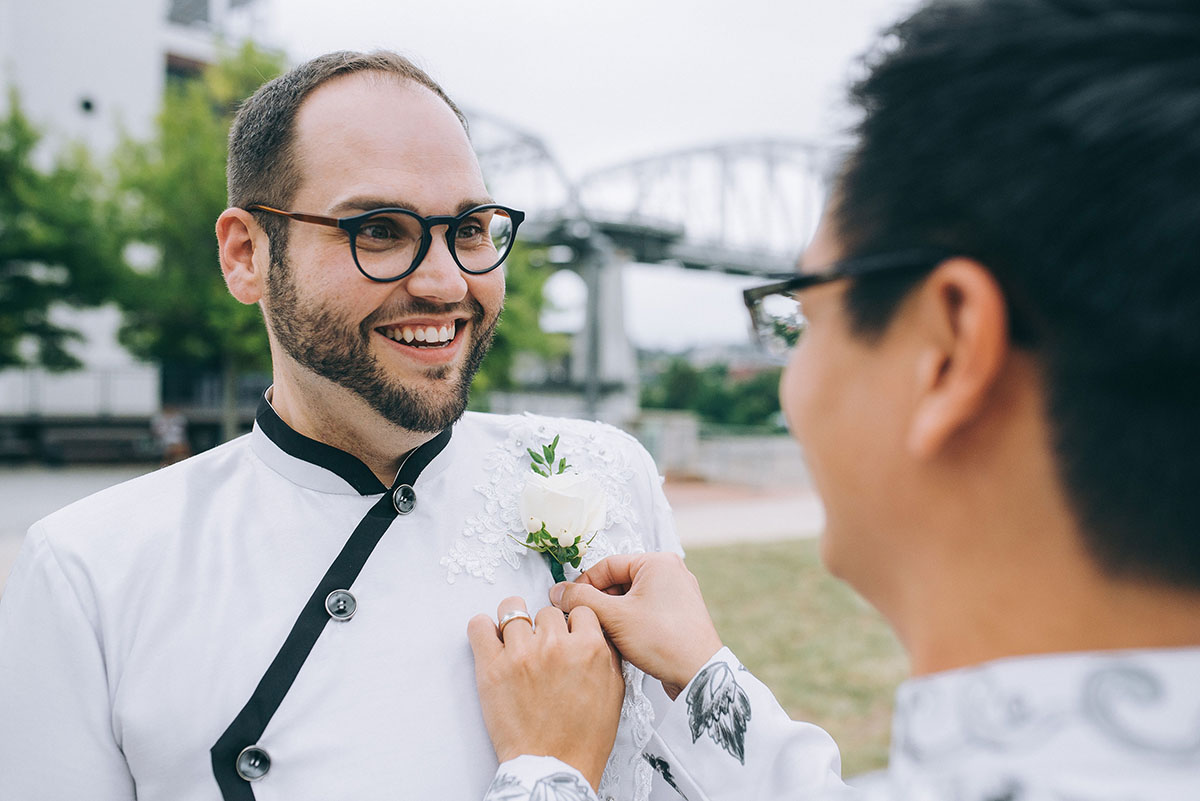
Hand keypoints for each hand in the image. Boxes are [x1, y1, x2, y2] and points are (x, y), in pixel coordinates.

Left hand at [467, 596, 624, 790]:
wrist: (552, 768)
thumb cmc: (582, 739)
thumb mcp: (614, 692)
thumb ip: (606, 655)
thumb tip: (595, 634)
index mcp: (589, 648)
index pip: (579, 610)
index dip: (572, 623)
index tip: (565, 632)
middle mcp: (555, 646)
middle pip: (547, 612)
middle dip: (546, 629)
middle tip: (543, 649)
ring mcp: (521, 654)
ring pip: (513, 611)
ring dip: (516, 624)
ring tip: (516, 641)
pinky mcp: (492, 667)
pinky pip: (479, 626)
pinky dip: (483, 628)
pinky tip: (491, 638)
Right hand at [550, 553, 722, 698]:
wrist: (699, 674)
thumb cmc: (664, 640)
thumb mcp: (614, 617)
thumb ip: (582, 600)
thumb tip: (558, 591)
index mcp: (658, 562)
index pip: (607, 565)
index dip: (583, 585)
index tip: (567, 602)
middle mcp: (670, 573)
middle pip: (618, 582)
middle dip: (599, 602)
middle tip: (584, 621)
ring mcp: (676, 594)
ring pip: (630, 599)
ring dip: (612, 615)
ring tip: (602, 634)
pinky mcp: (678, 615)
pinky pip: (644, 612)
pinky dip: (628, 623)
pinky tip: (620, 641)